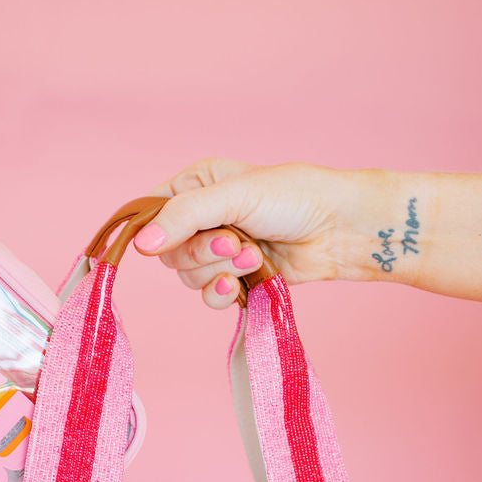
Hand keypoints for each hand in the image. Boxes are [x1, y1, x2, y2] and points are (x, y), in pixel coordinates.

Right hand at [134, 158, 383, 309]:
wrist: (340, 228)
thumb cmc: (294, 197)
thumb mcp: (233, 196)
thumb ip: (184, 217)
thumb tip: (141, 246)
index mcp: (196, 185)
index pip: (150, 211)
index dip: (153, 231)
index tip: (164, 242)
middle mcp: (201, 217)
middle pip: (169, 252)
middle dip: (201, 252)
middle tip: (234, 242)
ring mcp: (218, 250)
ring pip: (188, 277)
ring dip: (219, 270)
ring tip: (253, 256)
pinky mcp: (236, 277)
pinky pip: (208, 296)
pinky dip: (221, 292)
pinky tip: (240, 283)